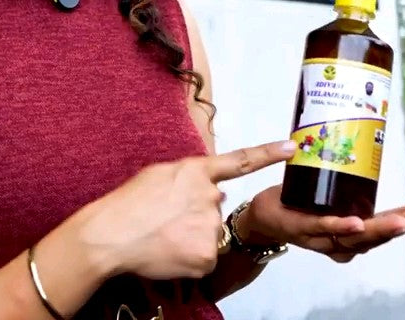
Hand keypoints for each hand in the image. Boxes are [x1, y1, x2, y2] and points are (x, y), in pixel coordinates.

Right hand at [85, 141, 297, 279]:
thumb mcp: (158, 174)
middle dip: (196, 214)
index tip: (292, 147)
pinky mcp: (207, 254)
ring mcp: (210, 226)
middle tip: (166, 219)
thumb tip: (213, 189)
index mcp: (196, 171)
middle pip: (213, 208)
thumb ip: (189, 178)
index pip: (240, 161)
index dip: (268, 153)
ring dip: (191, 236)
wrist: (112, 234)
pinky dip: (190, 257)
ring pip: (209, 234)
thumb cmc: (128, 203)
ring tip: (163, 235)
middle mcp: (210, 196)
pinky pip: (205, 257)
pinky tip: (169, 251)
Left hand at [245, 185, 404, 262]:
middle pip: (373, 236)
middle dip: (400, 226)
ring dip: (376, 229)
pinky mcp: (298, 228)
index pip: (382, 227)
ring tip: (399, 222)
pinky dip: (339, 227)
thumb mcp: (330, 192)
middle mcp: (340, 241)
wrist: (262, 215)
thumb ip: (349, 176)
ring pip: (353, 237)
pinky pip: (321, 228)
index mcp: (351, 232)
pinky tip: (354, 224)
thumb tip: (370, 135)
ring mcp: (320, 237)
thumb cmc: (300, 203)